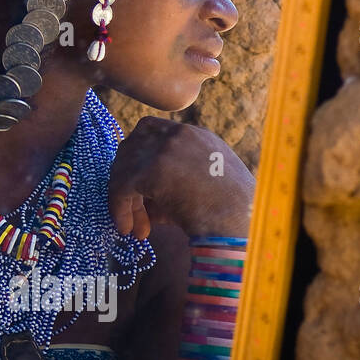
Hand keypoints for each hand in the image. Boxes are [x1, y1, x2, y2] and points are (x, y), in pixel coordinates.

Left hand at [108, 116, 254, 239]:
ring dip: (125, 202)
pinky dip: (120, 209)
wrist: (240, 226)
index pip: (148, 130)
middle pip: (130, 147)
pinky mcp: (151, 170)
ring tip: (136, 228)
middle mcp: (177, 134)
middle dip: (127, 181)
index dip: (136, 157)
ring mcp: (164, 149)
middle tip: (137, 214)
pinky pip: (121, 187)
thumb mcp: (198, 185)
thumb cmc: (228, 213)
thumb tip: (135, 199)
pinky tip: (129, 229)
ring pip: (124, 169)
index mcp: (193, 135)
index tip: (135, 184)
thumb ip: (166, 182)